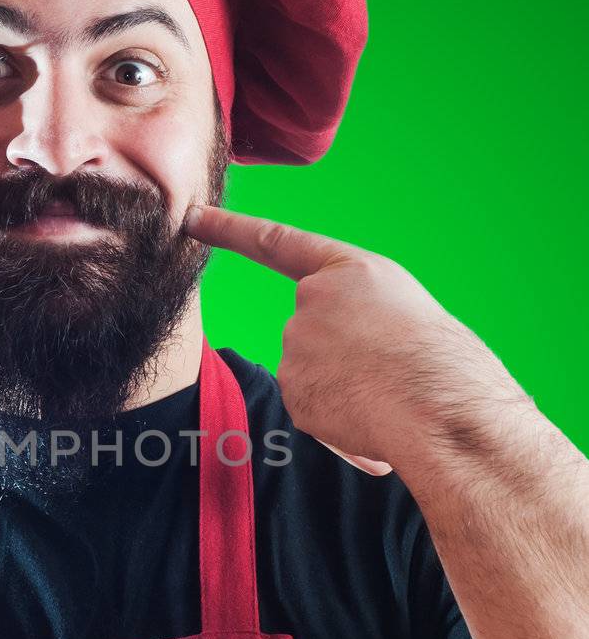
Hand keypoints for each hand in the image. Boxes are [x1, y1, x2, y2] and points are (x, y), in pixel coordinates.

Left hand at [183, 204, 501, 477]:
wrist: (442, 405)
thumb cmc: (447, 362)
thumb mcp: (408, 313)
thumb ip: (363, 320)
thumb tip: (347, 364)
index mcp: (350, 270)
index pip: (275, 243)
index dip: (229, 230)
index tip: (191, 219)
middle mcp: (312, 300)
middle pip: (311, 333)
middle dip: (344, 358)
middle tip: (391, 373)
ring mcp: (297, 345)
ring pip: (313, 374)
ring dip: (345, 390)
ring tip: (388, 394)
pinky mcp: (293, 389)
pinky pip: (314, 408)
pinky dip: (341, 420)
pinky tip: (372, 419)